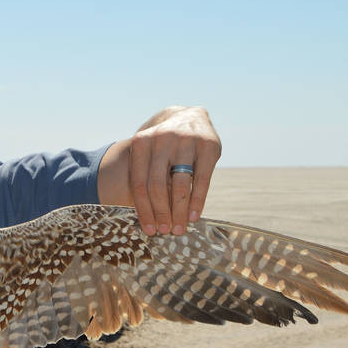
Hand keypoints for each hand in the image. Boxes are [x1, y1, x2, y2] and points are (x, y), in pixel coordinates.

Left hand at [127, 106, 220, 235]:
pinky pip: (202, 180)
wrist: (189, 116)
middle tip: (165, 231)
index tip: (149, 229)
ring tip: (178, 228)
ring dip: (179, 211)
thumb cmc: (162, 146)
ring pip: (180, 185)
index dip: (143, 210)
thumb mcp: (148, 154)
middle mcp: (162, 139)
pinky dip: (197, 201)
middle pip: (157, 186)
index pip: (139, 183)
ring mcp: (186, 140)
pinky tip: (193, 216)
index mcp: (141, 143)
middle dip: (161, 213)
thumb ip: (145, 178)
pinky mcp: (208, 145)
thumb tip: (146, 218)